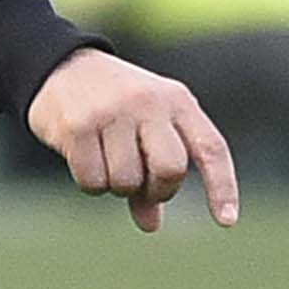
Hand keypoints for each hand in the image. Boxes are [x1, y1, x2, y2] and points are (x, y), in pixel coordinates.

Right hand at [26, 50, 238, 233]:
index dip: (222, 186)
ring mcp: (112, 112)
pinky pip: (93, 181)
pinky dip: (91, 184)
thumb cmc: (116, 105)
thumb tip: (151, 224)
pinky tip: (84, 160)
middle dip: (158, 191)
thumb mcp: (146, 127)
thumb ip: (153, 173)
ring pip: (127, 182)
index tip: (226, 221)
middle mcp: (148, 102)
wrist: (62, 64)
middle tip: (143, 187)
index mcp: (176, 100)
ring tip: (108, 162)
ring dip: (117, 187)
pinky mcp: (78, 126)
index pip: (210, 147)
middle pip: (170, 169)